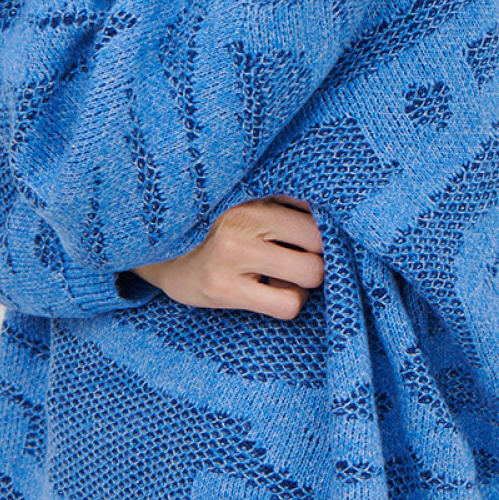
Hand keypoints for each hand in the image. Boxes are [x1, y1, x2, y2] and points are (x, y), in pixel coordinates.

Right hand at [132, 195, 324, 320]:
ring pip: (310, 274)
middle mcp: (244, 220)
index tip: (314, 242)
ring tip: (283, 276)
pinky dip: (288, 301)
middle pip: (320, 244)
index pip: (317, 215)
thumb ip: (287, 205)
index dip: (326, 234)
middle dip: (318, 258)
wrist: (162, 255)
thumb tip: (336, 220)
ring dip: (303, 282)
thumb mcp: (248, 203)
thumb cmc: (217, 229)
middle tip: (298, 260)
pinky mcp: (224, 289)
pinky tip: (269, 291)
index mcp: (254, 194)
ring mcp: (233, 255)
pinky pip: (287, 304)